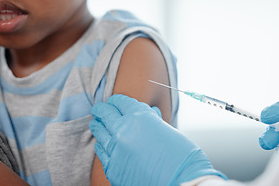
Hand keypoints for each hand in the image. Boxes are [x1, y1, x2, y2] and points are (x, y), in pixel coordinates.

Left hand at [90, 94, 226, 185]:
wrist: (181, 181)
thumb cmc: (181, 156)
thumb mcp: (168, 130)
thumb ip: (153, 120)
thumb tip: (150, 112)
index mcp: (140, 116)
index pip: (121, 102)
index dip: (116, 100)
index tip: (113, 101)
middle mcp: (124, 130)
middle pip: (106, 114)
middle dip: (102, 109)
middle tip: (99, 108)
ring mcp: (115, 149)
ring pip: (99, 132)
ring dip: (98, 126)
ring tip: (96, 123)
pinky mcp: (112, 167)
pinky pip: (101, 152)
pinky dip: (101, 145)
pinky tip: (101, 143)